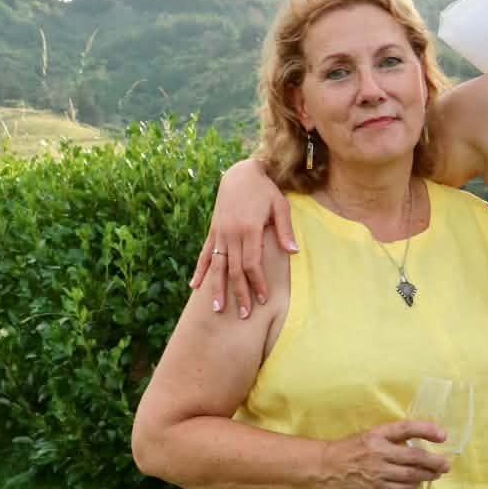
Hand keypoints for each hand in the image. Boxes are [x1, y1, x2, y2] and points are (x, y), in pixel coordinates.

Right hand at [190, 160, 296, 317]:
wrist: (240, 173)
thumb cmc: (264, 191)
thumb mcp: (280, 205)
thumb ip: (284, 230)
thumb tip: (293, 252)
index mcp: (249, 229)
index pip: (252, 263)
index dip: (258, 282)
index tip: (264, 299)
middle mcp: (231, 233)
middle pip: (235, 270)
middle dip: (240, 293)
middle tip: (245, 315)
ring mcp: (219, 233)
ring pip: (217, 266)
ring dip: (217, 288)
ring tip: (217, 310)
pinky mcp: (213, 232)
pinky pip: (204, 254)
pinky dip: (199, 271)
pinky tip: (194, 287)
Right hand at [323, 420, 450, 488]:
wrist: (328, 467)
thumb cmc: (351, 448)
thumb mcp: (370, 435)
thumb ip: (392, 438)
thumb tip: (418, 443)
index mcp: (377, 435)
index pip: (407, 429)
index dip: (427, 430)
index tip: (443, 435)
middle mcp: (379, 452)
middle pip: (415, 457)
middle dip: (435, 461)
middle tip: (446, 464)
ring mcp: (378, 472)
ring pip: (411, 475)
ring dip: (428, 475)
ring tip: (437, 474)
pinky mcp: (376, 488)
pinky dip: (413, 486)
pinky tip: (418, 483)